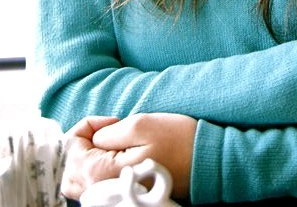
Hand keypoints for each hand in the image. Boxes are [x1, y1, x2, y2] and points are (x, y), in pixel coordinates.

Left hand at [62, 113, 196, 200]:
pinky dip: (96, 169)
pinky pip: (93, 187)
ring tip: (109, 143)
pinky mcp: (123, 196)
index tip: (113, 120)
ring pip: (79, 179)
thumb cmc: (177, 140)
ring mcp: (111, 197)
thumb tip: (96, 137)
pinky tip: (114, 156)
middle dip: (83, 142)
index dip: (89, 125)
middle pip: (71, 166)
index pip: (73, 145)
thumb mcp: (142, 124)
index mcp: (101, 172)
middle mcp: (101, 191)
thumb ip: (109, 132)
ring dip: (87, 157)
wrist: (204, 163)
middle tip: (107, 130)